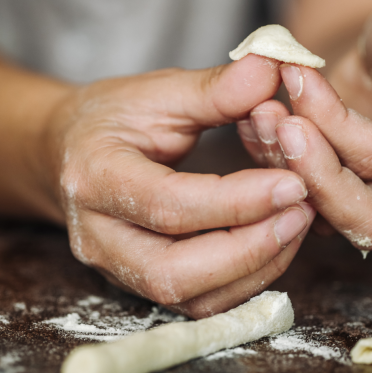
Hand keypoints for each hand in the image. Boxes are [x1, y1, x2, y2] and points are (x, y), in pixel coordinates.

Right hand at [44, 55, 313, 317]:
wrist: (69, 155)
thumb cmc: (112, 120)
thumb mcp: (156, 91)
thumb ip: (214, 88)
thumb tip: (274, 70)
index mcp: (94, 177)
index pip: (168, 204)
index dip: (236, 201)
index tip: (294, 182)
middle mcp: (97, 236)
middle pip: (173, 271)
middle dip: (248, 249)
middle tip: (302, 211)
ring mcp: (115, 269)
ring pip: (189, 297)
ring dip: (254, 268)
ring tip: (296, 224)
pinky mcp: (140, 284)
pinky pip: (198, 302)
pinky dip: (245, 280)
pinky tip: (275, 244)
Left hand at [239, 0, 371, 252]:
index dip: (335, 121)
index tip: (295, 76)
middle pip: (368, 220)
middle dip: (316, 177)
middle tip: (281, 127)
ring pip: (326, 217)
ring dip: (285, 171)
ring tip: (259, 115)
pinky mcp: (337, 200)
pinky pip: (300, 201)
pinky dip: (271, 166)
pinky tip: (252, 124)